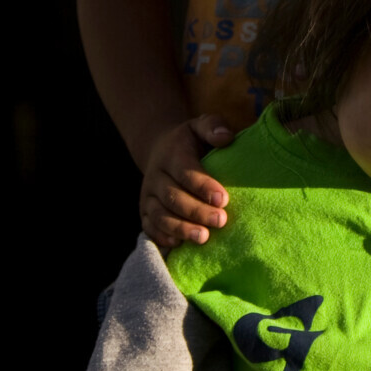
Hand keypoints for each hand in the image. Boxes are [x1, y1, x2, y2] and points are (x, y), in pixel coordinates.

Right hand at [139, 115, 234, 245]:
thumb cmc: (190, 140)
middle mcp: (156, 176)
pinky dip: (161, 237)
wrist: (160, 149)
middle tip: (221, 221)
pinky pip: (149, 227)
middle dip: (197, 211)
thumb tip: (226, 137)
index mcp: (171, 154)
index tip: (223, 199)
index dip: (203, 186)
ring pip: (160, 215)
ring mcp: (148, 195)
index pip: (185, 171)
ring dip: (181, 228)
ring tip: (203, 238)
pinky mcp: (145, 211)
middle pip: (173, 197)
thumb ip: (213, 127)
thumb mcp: (201, 125)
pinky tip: (178, 244)